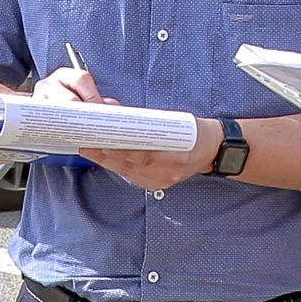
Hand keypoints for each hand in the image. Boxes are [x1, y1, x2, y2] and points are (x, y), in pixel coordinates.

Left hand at [41, 67, 210, 190]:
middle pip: (131, 164)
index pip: (140, 154)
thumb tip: (119, 116)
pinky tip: (107, 159)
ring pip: (128, 172)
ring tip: (91, 150)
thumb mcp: (175, 121)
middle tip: (87, 145)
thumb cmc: (193, 131)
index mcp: (176, 155)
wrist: (213, 149)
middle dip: (106, 155)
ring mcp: (163, 181)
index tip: (99, 141)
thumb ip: (149, 123)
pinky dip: (119, 167)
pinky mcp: (159, 185)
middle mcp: (169, 171)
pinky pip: (134, 177)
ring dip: (108, 161)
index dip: (118, 149)